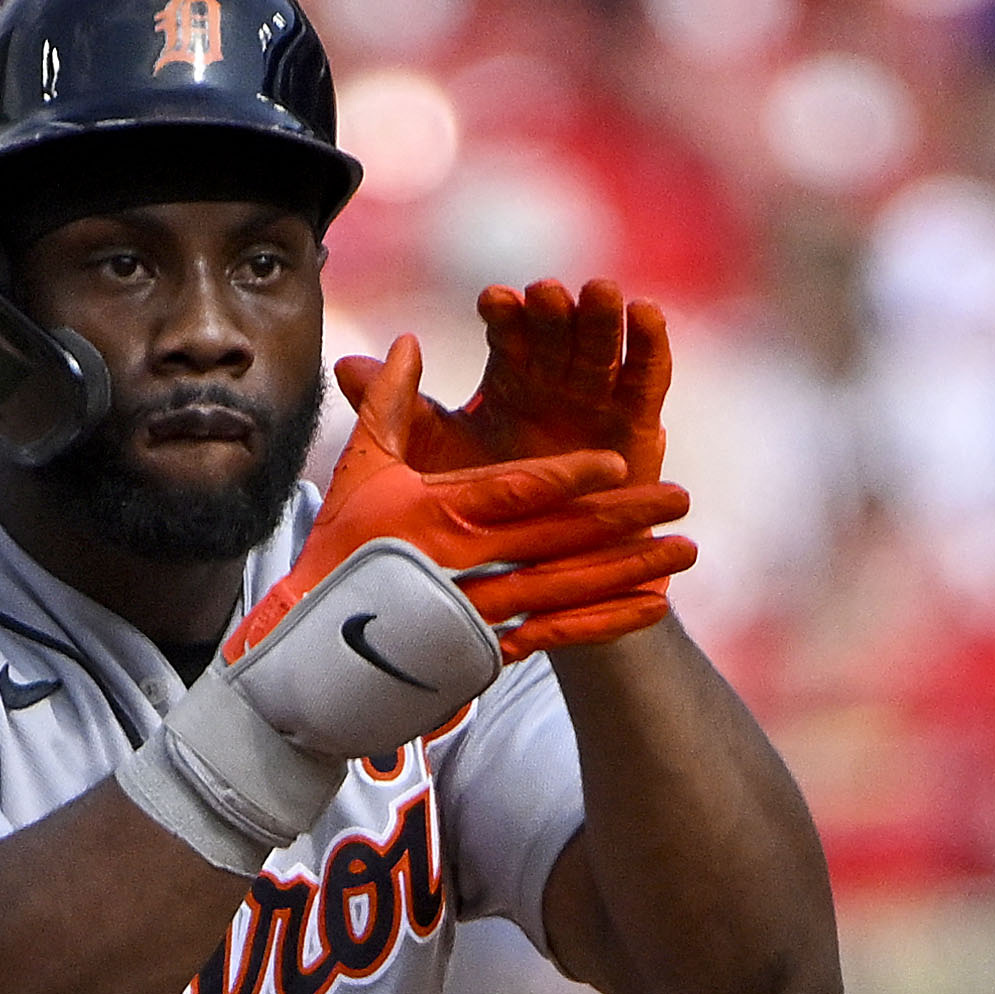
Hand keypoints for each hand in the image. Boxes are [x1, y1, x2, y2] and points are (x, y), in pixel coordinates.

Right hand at [259, 330, 687, 664]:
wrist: (311, 642)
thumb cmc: (338, 547)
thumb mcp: (361, 469)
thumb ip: (391, 404)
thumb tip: (413, 341)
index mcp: (439, 514)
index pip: (515, 493)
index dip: (566, 479)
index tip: (615, 464)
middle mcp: (466, 564)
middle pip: (558, 539)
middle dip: (623, 519)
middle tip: (679, 499)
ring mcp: (479, 614)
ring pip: (569, 588)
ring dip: (629, 569)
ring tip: (683, 551)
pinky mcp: (485, 653)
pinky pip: (557, 635)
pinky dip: (607, 623)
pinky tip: (652, 607)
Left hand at [340, 284, 673, 496]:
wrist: (540, 578)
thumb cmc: (482, 514)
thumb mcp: (433, 460)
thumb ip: (396, 412)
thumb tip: (345, 364)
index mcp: (507, 381)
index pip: (506, 335)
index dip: (503, 316)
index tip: (492, 302)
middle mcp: (554, 381)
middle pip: (557, 332)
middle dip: (553, 311)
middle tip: (545, 293)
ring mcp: (598, 399)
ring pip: (600, 346)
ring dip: (601, 316)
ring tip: (597, 291)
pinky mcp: (639, 424)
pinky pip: (647, 379)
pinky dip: (649, 346)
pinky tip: (646, 314)